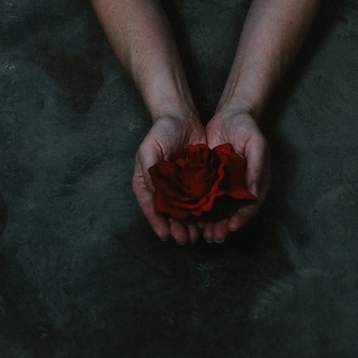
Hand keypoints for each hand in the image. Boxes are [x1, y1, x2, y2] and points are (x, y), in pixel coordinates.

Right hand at [133, 113, 206, 243]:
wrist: (182, 118)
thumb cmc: (160, 132)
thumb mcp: (149, 150)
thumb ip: (149, 171)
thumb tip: (155, 194)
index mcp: (147, 184)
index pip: (151, 208)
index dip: (157, 223)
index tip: (165, 235)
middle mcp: (164, 189)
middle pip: (170, 215)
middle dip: (177, 229)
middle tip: (185, 239)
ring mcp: (181, 188)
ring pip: (186, 212)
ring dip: (191, 226)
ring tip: (198, 235)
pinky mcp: (198, 183)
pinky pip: (200, 201)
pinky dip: (204, 213)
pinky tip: (210, 221)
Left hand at [202, 108, 270, 242]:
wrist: (230, 116)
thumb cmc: (248, 128)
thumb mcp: (257, 145)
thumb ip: (256, 167)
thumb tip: (255, 193)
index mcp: (256, 183)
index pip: (251, 207)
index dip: (242, 219)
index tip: (231, 227)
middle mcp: (240, 189)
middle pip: (232, 214)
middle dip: (223, 227)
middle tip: (213, 236)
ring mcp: (224, 186)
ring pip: (216, 210)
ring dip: (208, 223)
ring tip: (198, 233)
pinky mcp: (209, 181)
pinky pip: (202, 197)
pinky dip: (196, 208)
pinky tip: (186, 216)